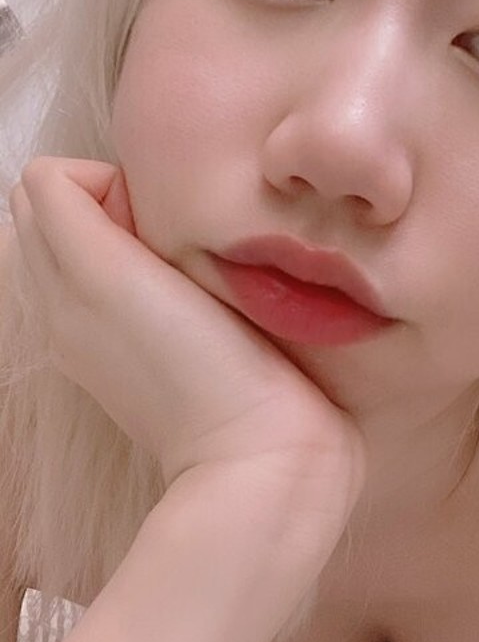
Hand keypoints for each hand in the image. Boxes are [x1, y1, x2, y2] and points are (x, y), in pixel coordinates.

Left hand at [9, 157, 366, 527]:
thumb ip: (71, 211)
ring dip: (151, 237)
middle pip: (71, 216)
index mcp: (59, 290)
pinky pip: (157, 289)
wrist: (266, 460)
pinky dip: (177, 275)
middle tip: (174, 240)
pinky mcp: (173, 364)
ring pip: (115, 248)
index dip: (104, 180)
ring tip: (196, 267)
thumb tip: (88, 181)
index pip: (50, 186)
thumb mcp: (110, 274)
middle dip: (118, 202)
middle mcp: (76, 315)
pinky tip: (213, 299)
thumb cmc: (196, 369)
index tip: (155, 216)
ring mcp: (121, 343)